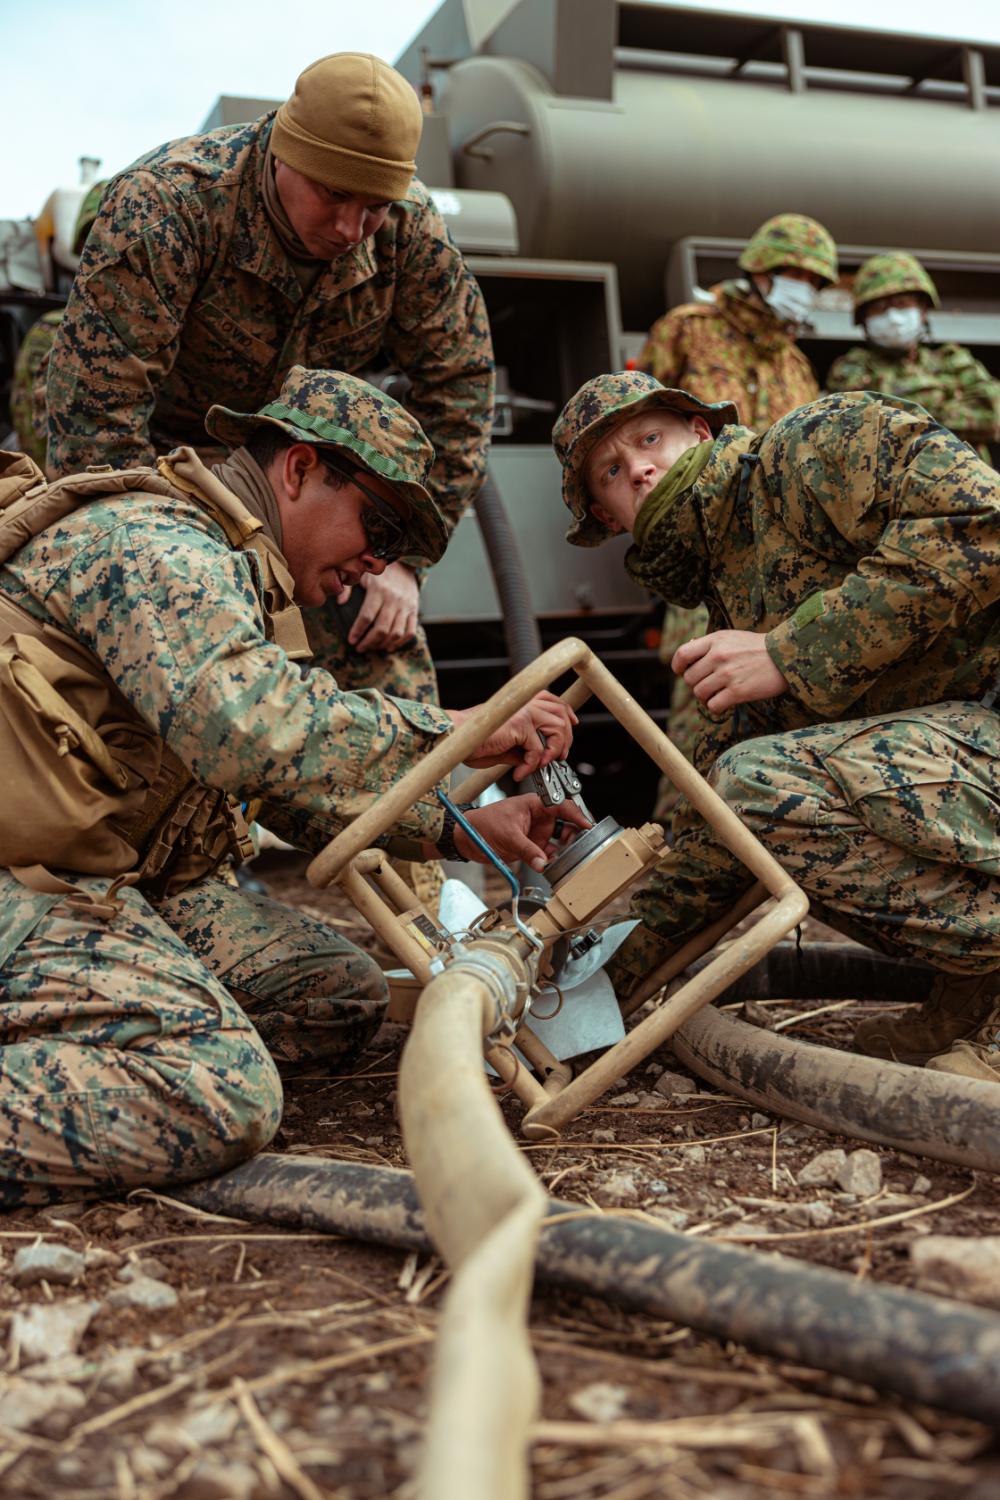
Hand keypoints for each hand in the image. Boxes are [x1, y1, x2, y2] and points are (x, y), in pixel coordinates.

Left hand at [340, 563, 418, 652]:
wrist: (404, 563)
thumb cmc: (378, 571)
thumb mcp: (360, 574)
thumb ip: (348, 588)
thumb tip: (340, 603)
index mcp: (378, 590)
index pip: (367, 616)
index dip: (358, 631)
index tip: (351, 640)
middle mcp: (393, 599)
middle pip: (381, 628)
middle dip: (369, 642)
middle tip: (359, 648)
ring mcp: (406, 606)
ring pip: (396, 633)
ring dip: (383, 644)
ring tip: (373, 648)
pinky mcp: (414, 610)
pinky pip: (410, 631)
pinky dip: (400, 643)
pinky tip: (389, 647)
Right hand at [450, 692, 577, 779]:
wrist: (454, 739)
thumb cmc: (473, 741)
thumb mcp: (506, 743)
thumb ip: (524, 745)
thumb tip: (539, 757)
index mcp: (520, 701)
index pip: (553, 700)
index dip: (567, 713)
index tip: (573, 726)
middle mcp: (524, 702)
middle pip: (562, 714)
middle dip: (565, 739)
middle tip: (557, 758)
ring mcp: (524, 711)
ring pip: (557, 729)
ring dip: (552, 752)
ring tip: (538, 766)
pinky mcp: (520, 725)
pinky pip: (538, 749)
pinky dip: (532, 765)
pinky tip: (519, 772)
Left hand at [454, 796, 590, 872]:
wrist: (467, 838)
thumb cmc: (483, 824)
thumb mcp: (508, 835)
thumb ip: (527, 850)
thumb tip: (543, 863)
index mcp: (534, 804)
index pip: (561, 805)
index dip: (576, 814)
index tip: (587, 825)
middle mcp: (539, 817)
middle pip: (565, 822)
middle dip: (575, 832)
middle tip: (581, 843)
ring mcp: (536, 832)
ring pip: (559, 839)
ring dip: (566, 847)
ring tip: (571, 856)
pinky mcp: (532, 846)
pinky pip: (548, 853)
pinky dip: (554, 859)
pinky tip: (556, 864)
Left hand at [673, 630, 787, 712]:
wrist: (785, 656)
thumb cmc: (757, 648)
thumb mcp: (731, 637)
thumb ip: (709, 645)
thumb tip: (686, 655)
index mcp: (715, 641)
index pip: (682, 654)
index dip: (677, 667)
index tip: (682, 672)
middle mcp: (718, 656)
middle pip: (689, 678)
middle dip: (695, 684)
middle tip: (708, 685)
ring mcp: (727, 674)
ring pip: (699, 693)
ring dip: (705, 697)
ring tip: (716, 694)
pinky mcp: (738, 691)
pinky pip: (714, 705)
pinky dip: (716, 707)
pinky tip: (724, 703)